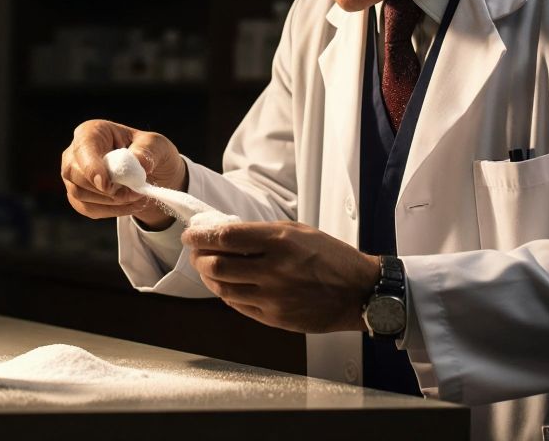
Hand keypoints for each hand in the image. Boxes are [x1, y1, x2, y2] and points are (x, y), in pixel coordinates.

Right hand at [60, 119, 186, 229]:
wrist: (152, 175)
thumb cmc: (149, 153)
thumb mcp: (156, 145)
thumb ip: (147, 150)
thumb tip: (137, 161)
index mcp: (92, 132)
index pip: (83, 147)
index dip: (91, 167)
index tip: (106, 185)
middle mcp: (76, 152)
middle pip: (75, 173)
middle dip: (106, 189)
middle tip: (135, 193)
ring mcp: (74, 176)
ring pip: (80, 194)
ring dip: (111, 201)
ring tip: (137, 197)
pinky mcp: (78, 197)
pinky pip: (88, 208)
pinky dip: (112, 211)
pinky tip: (131, 205)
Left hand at [183, 221, 380, 333]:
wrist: (357, 292)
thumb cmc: (330, 257)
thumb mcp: (298, 231)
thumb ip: (261, 233)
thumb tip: (226, 234)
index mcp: (279, 241)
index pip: (225, 237)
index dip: (200, 235)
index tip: (191, 234)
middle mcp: (273, 269)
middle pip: (216, 265)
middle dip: (198, 257)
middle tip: (196, 251)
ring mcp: (272, 297)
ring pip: (222, 288)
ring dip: (209, 276)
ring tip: (209, 268)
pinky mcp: (274, 318)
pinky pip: (237, 306)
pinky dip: (227, 293)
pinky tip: (229, 285)